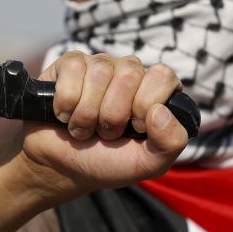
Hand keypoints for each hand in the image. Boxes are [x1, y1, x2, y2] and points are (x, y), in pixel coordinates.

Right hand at [18, 52, 188, 199]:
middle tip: (105, 132)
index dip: (145, 106)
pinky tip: (65, 115)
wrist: (61, 167)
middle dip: (113, 115)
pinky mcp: (70, 64)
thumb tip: (160, 111)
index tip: (134, 128)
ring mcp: (99, 65)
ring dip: (87, 114)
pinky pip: (73, 70)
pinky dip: (66, 103)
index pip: (162, 76)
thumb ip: (171, 142)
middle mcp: (130, 72)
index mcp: (154, 90)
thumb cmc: (107, 162)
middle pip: (129, 75)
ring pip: (99, 73)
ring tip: (84, 128)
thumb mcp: (147, 163)